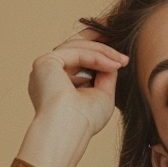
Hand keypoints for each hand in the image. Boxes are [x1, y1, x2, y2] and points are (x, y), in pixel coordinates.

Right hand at [17, 27, 129, 166]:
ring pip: (77, 46)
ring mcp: (45, 67)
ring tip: (122, 61)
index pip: (77, 57)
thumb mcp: (102, 94)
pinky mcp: (46, 62)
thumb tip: (114, 59)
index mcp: (57, 82)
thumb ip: (105, 74)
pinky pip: (76, 52)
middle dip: (98, 39)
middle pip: (74, 45)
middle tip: (119, 35)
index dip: (97, 48)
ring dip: (103, 51)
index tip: (118, 50)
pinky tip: (113, 64)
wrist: (69, 131)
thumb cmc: (84, 122)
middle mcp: (49, 73)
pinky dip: (96, 56)